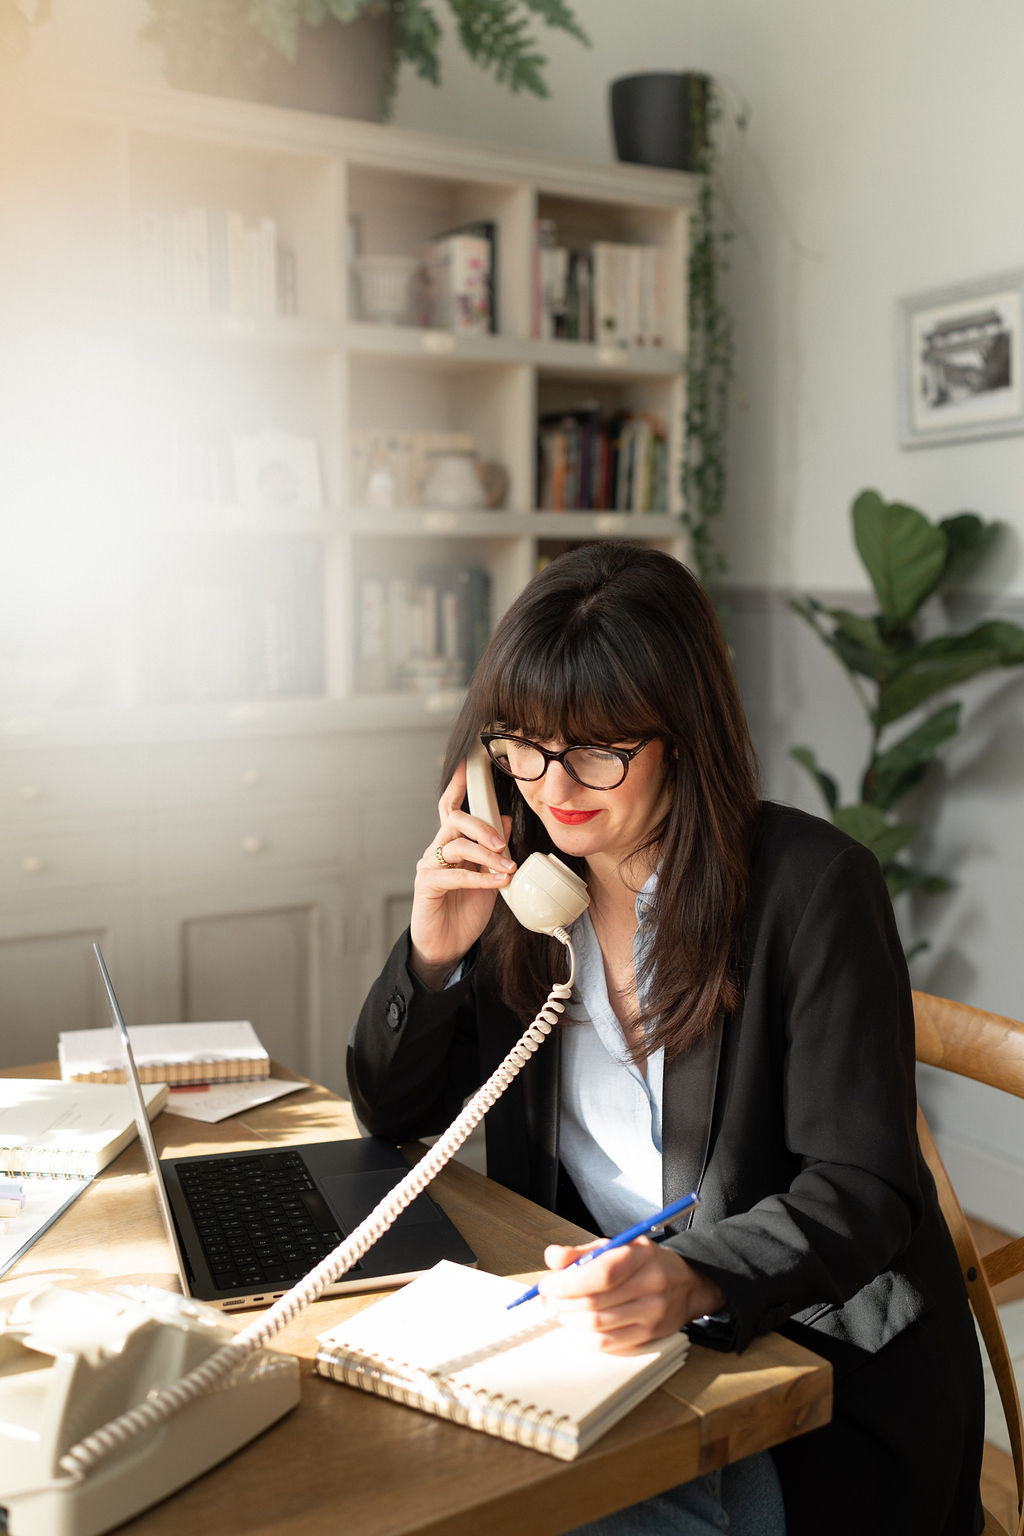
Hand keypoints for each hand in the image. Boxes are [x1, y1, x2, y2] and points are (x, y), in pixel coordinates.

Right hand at [408, 760, 516, 986]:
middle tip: (504, 841)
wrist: (447, 946)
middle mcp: (437, 850)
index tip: (468, 764)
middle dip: (482, 825)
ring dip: (487, 855)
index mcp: (451, 845)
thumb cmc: (465, 912)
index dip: (459, 786)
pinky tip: (498, 881)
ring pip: (456, 845)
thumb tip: (507, 822)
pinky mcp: (426, 885)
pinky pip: (454, 874)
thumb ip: (494, 851)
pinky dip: (480, 877)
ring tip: (507, 866)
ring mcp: (428, 866)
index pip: (452, 809)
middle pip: (455, 821)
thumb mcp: (488, 877)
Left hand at [537, 1237, 725, 1353]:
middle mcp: (651, 1285)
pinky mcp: (649, 1336)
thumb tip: (552, 1257)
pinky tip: (580, 1326)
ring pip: (598, 1326)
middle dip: (562, 1303)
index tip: (548, 1285)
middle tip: (549, 1299)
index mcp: (640, 1255)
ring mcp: (652, 1314)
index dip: (568, 1283)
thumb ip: (581, 1252)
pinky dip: (586, 1337)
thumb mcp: (616, 1246)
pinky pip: (609, 1344)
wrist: (685, 1284)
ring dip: (571, 1321)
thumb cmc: (644, 1263)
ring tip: (563, 1311)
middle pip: (595, 1303)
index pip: (600, 1274)